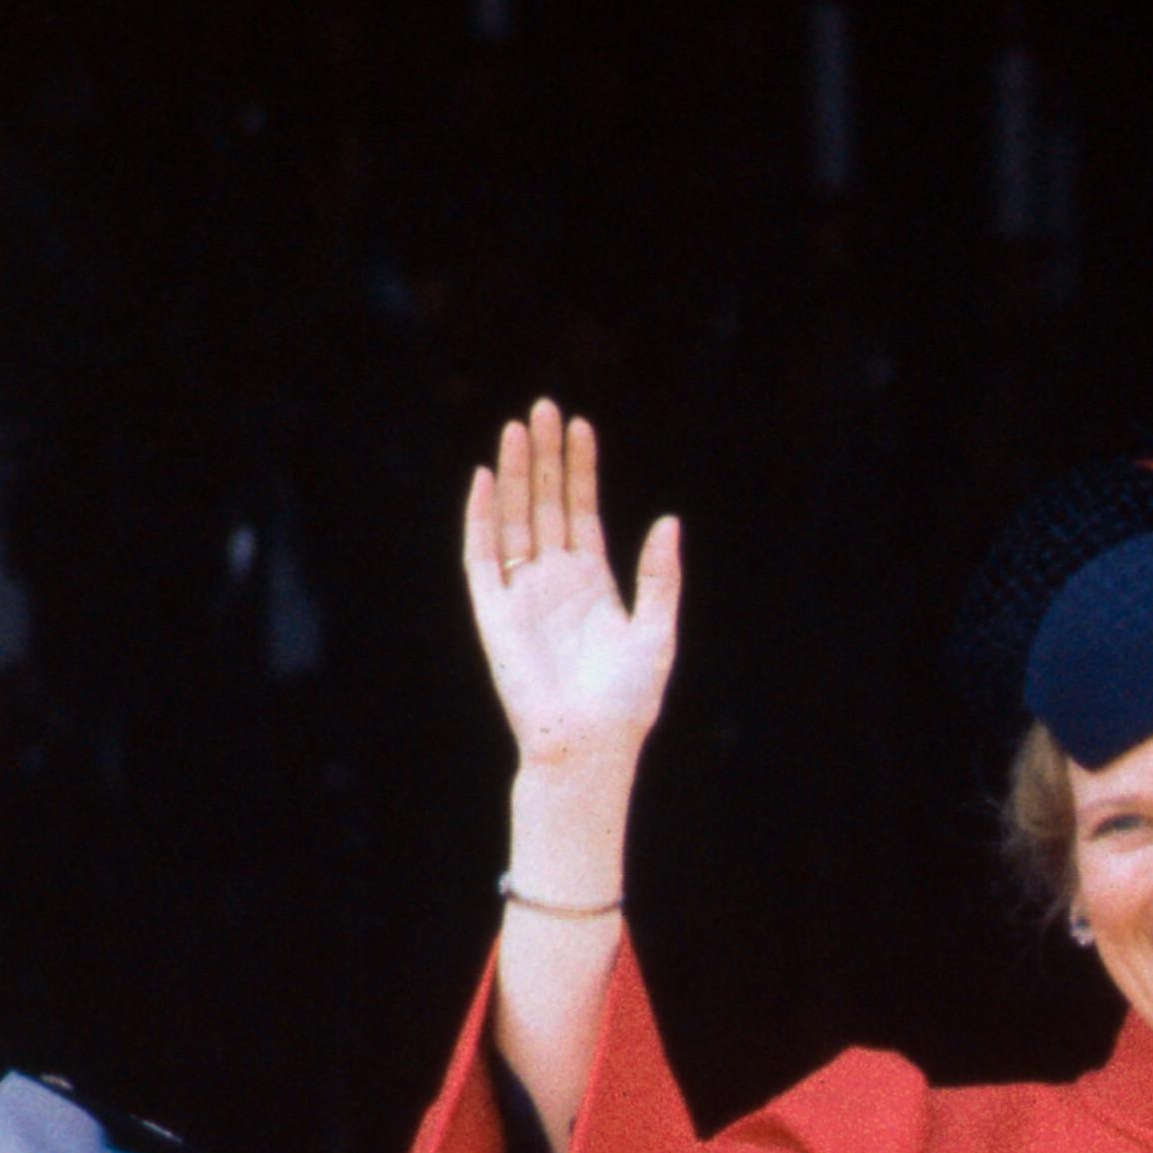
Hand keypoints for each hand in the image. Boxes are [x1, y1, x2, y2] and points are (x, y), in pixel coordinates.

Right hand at [461, 399, 680, 793]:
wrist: (590, 745)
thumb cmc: (627, 701)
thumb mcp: (658, 632)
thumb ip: (661, 577)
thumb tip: (669, 520)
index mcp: (592, 583)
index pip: (581, 511)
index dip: (581, 470)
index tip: (582, 426)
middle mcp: (554, 581)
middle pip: (546, 504)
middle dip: (546, 457)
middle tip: (545, 406)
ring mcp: (522, 593)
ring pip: (515, 519)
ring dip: (517, 474)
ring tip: (519, 428)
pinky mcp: (494, 612)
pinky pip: (482, 556)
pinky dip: (483, 518)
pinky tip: (488, 479)